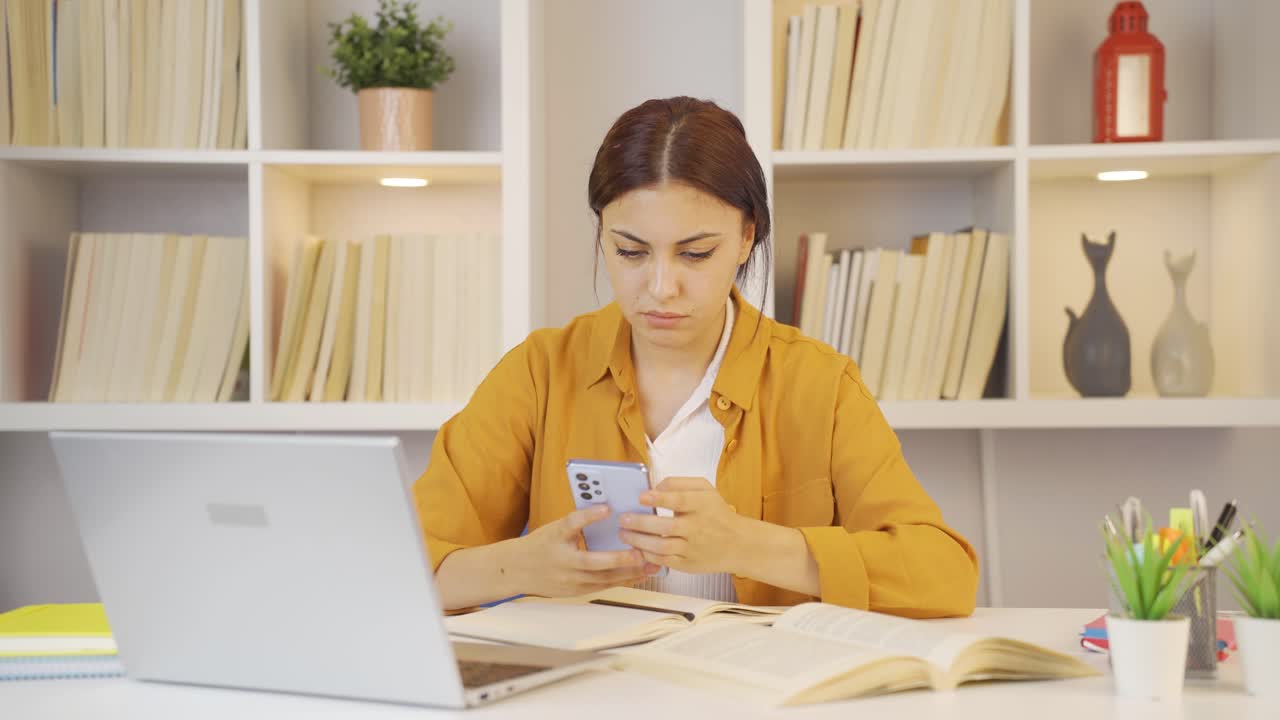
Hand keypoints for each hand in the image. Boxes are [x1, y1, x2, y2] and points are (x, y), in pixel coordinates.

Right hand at [509, 505, 661, 596]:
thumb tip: (607, 511)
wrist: (517, 570)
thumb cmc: (539, 546)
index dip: (588, 516)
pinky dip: (623, 580)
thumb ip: (578, 523)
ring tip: (650, 564)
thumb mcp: (554, 529)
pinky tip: (639, 575)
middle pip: (593, 562)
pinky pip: (603, 586)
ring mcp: (569, 580)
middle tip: (642, 552)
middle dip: (620, 559)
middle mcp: (563, 562)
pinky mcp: (576, 591)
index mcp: (555, 539)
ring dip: (629, 572)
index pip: (572, 524)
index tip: (607, 508)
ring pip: (603, 578)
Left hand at [617, 476, 747, 574]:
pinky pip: (664, 560)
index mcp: (702, 505)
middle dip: (641, 523)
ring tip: (624, 533)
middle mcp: (698, 527)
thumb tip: (655, 487)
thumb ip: (679, 483)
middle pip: (666, 526)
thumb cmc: (716, 513)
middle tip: (623, 519)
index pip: (679, 500)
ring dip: (639, 541)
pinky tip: (637, 547)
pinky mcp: (689, 564)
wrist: (738, 544)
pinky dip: (648, 555)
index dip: (659, 498)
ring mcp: (693, 548)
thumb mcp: (705, 490)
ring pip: (662, 546)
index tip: (641, 497)